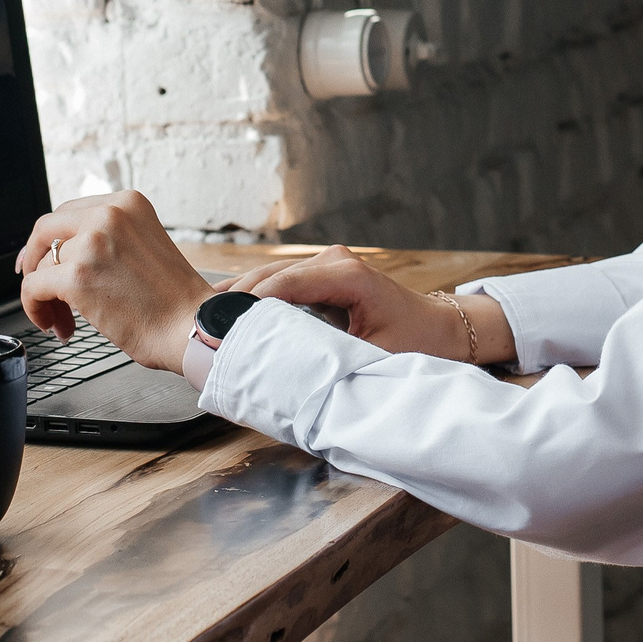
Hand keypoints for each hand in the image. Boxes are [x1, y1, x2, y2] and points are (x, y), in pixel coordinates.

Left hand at [14, 192, 210, 374]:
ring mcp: (91, 242)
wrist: (193, 327)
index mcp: (128, 203)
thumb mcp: (143, 245)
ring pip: (40, 264)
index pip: (69, 212)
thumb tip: (63, 251)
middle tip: (39, 286)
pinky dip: (36, 309)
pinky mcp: (77, 276)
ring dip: (45, 295)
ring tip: (64, 319)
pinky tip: (56, 324)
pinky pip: (33, 288)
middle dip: (34, 259)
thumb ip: (108, 238)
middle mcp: (109, 214)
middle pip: (45, 229)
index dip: (50, 240)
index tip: (44, 259)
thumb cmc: (173, 301)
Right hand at [229, 245, 513, 364]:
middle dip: (237, 300)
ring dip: (242, 296)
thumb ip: (332, 362)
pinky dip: (258, 294)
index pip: (286, 284)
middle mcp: (337, 261)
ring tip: (208, 320)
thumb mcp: (373, 358)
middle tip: (202, 328)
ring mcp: (330, 262)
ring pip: (272, 275)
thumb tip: (289, 380)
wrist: (440, 328)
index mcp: (349, 277)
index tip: (221, 325)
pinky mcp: (325, 271)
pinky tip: (232, 310)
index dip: (251, 304)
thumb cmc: (414, 343)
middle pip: (271, 276)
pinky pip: (283, 280)